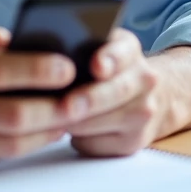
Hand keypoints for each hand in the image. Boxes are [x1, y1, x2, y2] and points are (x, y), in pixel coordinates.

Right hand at [0, 20, 76, 176]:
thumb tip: (22, 37)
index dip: (37, 70)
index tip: (68, 66)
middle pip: (13, 115)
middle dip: (54, 108)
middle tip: (83, 98)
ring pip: (13, 143)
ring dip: (49, 130)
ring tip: (72, 115)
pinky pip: (2, 157)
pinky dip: (30, 145)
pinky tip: (47, 131)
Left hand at [60, 28, 164, 156]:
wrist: (147, 97)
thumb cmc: (109, 70)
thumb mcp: (100, 48)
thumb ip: (80, 47)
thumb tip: (43, 56)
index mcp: (130, 50)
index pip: (122, 52)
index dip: (109, 59)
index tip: (96, 67)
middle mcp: (144, 80)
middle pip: (116, 91)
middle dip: (89, 100)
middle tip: (66, 105)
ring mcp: (143, 112)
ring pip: (106, 121)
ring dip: (77, 122)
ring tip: (55, 116)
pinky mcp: (133, 141)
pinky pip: (99, 144)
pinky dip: (80, 139)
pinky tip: (72, 128)